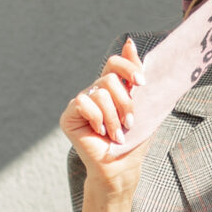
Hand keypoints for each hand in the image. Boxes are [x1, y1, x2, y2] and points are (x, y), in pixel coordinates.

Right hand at [60, 39, 148, 211]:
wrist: (121, 169)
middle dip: (126, 102)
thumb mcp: (143, 106)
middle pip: (110, 78)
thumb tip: (129, 43)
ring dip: (114, 117)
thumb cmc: (134, 142)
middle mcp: (94, 92)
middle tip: (130, 123)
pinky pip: (83, 103)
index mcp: (112, 89)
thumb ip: (136, 78)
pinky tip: (99, 132)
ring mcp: (81, 103)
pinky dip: (97, 119)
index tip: (141, 82)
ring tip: (117, 134)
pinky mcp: (69, 116)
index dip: (128, 66)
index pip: (115, 63)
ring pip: (100, 92)